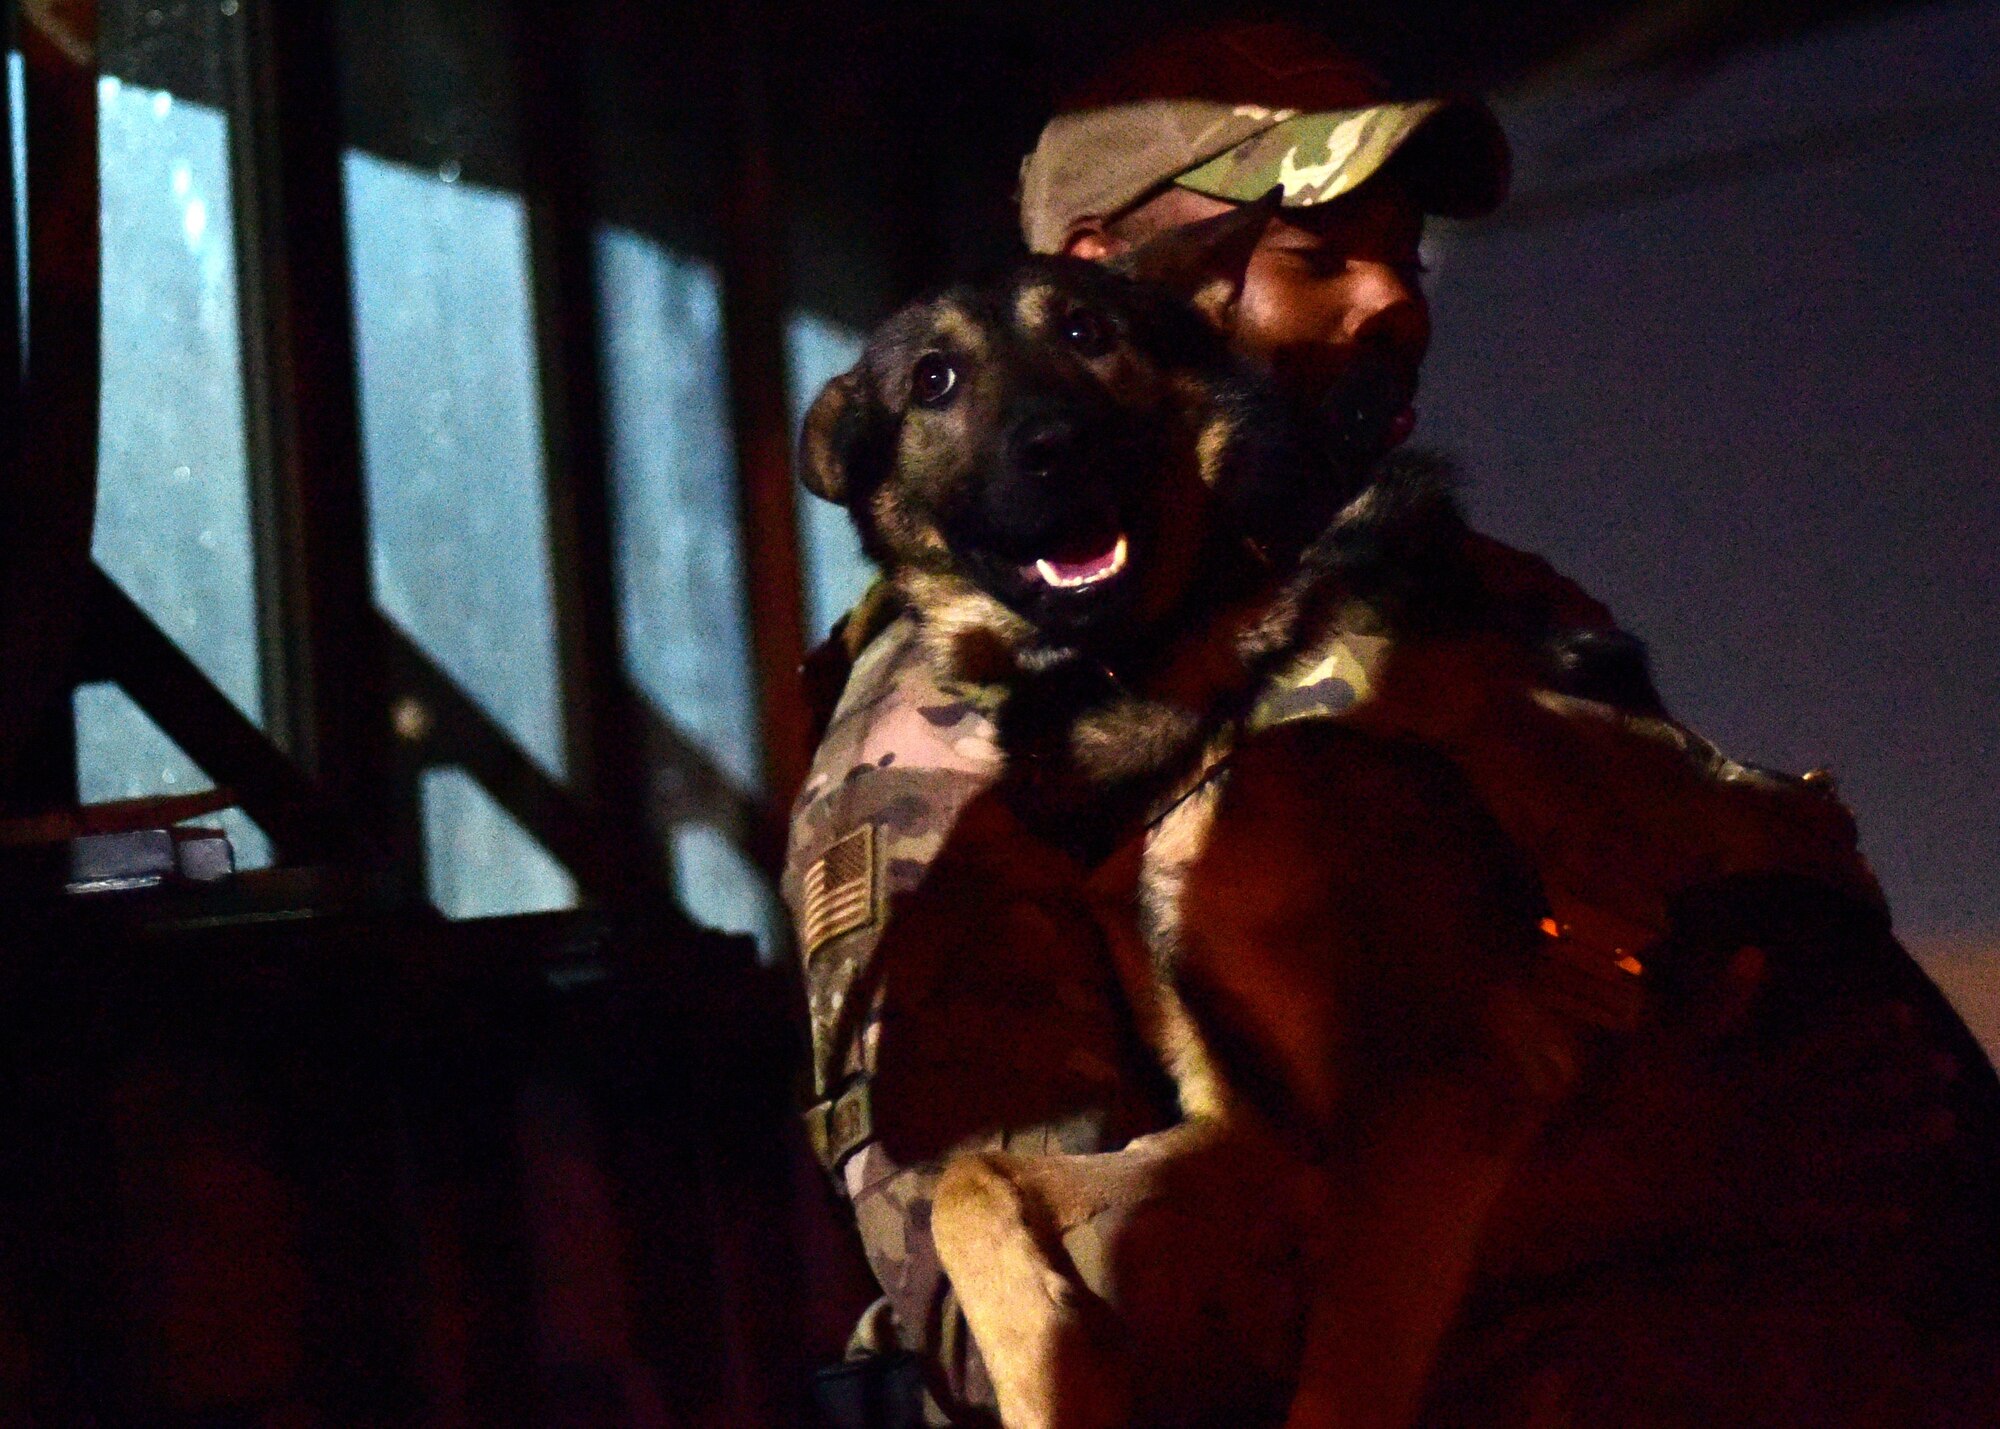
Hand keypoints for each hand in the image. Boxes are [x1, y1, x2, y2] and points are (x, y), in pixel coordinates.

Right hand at [1484, 946, 1960, 1276]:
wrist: (1597, 1187)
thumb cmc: (1618, 1109)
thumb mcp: (1659, 1044)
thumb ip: (1713, 1004)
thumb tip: (1756, 953)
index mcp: (1749, 1083)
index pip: (1818, 1051)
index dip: (1863, 1033)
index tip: (1906, 1016)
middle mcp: (1774, 1129)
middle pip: (1847, 1104)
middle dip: (1898, 1084)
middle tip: (1948, 1070)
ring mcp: (1773, 1178)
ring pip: (1848, 1158)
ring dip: (1898, 1143)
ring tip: (1947, 1128)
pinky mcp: (1761, 1219)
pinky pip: (1823, 1220)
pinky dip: (1863, 1218)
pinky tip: (1904, 1215)